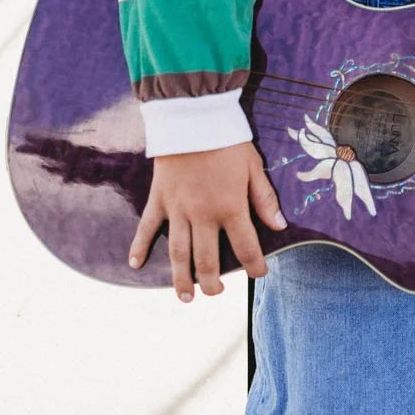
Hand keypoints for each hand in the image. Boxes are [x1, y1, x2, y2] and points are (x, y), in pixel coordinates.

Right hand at [130, 142, 286, 301]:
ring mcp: (178, 209)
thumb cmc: (227, 139)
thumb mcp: (254, 166)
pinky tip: (135, 264)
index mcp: (230, 207)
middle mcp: (203, 215)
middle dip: (213, 282)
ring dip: (181, 278)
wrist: (192, 116)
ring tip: (185, 297)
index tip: (259, 274)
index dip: (255, 265)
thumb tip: (280, 226)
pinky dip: (139, 246)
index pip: (246, 247)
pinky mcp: (159, 198)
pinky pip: (147, 227)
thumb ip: (264, 199)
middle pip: (207, 260)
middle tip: (215, 293)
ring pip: (178, 252)